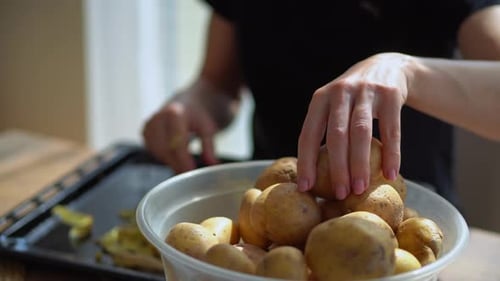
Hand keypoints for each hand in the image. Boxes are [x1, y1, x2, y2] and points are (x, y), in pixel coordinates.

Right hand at [142, 78, 239, 172]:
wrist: (194, 98)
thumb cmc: (203, 113)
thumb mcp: (210, 127)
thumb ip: (209, 147)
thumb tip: (212, 166)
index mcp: (175, 114)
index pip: (176, 144)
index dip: (184, 162)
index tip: (191, 174)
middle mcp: (158, 117)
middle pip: (165, 150)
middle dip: (178, 165)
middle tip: (190, 175)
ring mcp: (149, 124)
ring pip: (157, 152)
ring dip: (171, 161)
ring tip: (186, 162)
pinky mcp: (145, 131)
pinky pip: (153, 150)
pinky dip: (164, 156)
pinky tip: (175, 155)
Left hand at [297, 53, 413, 198]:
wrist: (386, 67)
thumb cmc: (353, 100)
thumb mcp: (333, 106)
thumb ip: (324, 131)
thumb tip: (313, 175)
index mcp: (320, 99)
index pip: (308, 134)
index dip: (305, 162)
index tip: (305, 187)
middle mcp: (340, 92)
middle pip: (336, 135)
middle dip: (336, 168)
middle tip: (339, 194)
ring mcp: (365, 91)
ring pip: (361, 132)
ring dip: (360, 164)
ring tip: (360, 189)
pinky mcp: (390, 95)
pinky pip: (391, 129)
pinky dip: (391, 153)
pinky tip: (390, 174)